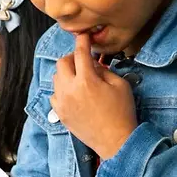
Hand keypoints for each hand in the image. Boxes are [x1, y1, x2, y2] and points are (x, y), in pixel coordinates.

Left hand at [51, 34, 137, 158]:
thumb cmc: (122, 113)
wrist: (115, 141)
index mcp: (86, 81)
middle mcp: (70, 90)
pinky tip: (73, 93)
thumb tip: (92, 64)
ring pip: (56, 78)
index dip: (82, 41)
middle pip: (62, 63)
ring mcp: (62, 102)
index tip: (83, 36)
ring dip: (66, 73)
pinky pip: (54, 94)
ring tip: (80, 78)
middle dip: (72, 58)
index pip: (80, 53)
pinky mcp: (60, 113)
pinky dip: (61, 90)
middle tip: (82, 61)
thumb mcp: (120, 85)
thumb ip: (104, 70)